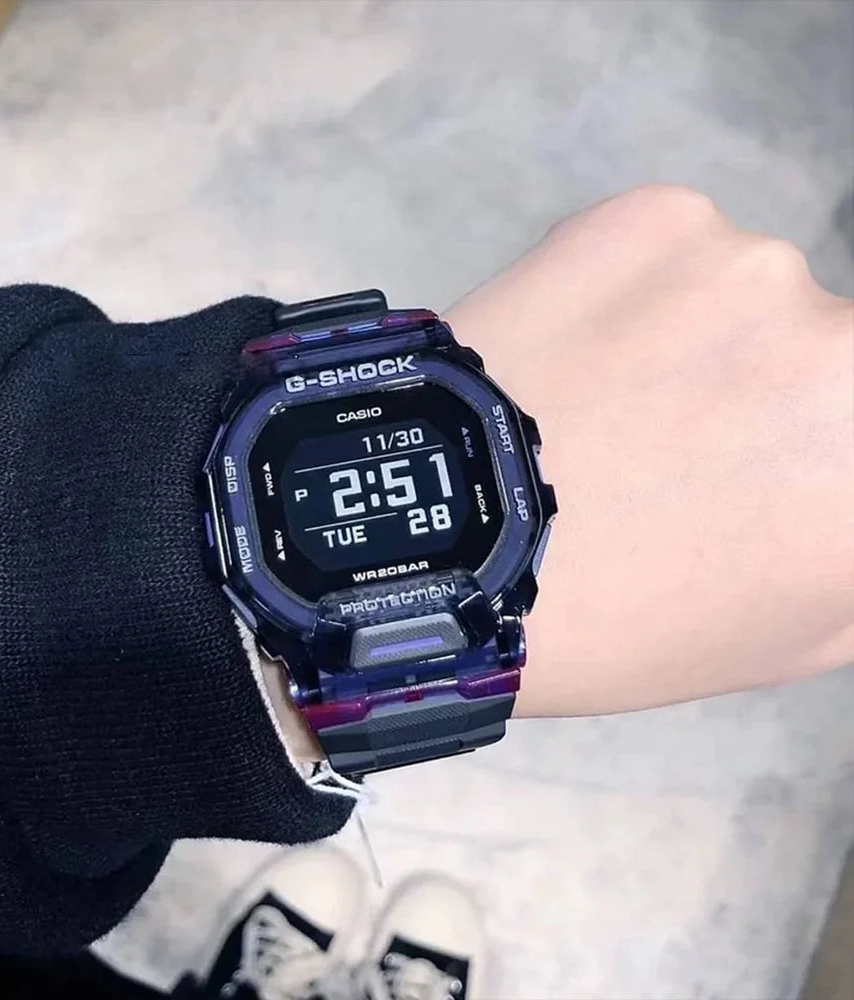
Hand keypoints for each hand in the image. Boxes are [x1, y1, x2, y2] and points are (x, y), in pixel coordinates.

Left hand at [447, 185, 853, 716]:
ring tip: (600, 410)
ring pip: (744, 298)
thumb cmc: (618, 621)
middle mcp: (843, 344)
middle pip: (823, 351)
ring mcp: (749, 267)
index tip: (758, 465)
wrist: (448, 546)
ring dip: (697, 342)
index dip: (805, 450)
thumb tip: (846, 477)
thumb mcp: (795, 632)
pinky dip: (633, 295)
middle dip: (766, 396)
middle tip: (674, 450)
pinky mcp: (656, 219)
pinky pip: (670, 254)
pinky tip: (568, 358)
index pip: (847, 421)